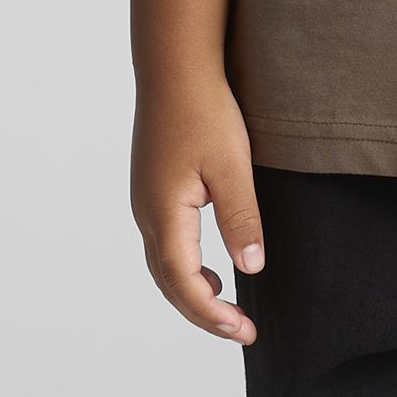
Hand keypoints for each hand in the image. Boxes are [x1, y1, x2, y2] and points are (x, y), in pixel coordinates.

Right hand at [130, 68, 265, 341]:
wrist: (175, 66)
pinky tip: (210, 264)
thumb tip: (251, 269)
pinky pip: (163, 242)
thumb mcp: (232, 165)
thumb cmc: (203, 109)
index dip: (214, 315)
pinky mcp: (151, 188)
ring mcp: (145, 200)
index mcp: (164, 213)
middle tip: (241, 329)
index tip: (245, 330)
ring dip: (191, 291)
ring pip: (163, 264)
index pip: (185, 283)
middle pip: (168, 282)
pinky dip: (184, 266)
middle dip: (203, 312)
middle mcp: (146, 213)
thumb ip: (241, 218)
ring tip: (226, 305)